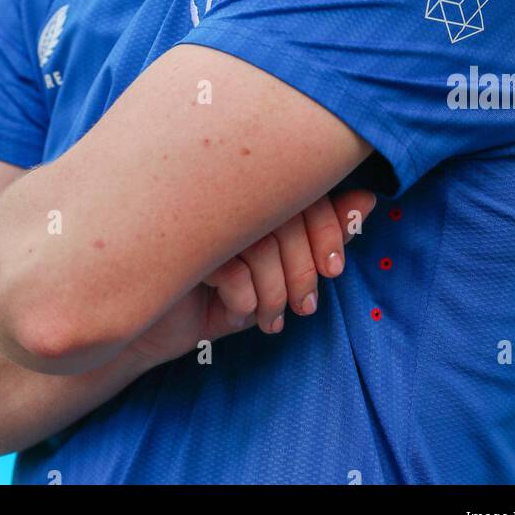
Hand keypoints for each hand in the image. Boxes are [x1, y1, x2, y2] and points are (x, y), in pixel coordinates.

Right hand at [126, 186, 376, 369]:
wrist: (145, 329)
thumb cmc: (212, 293)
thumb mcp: (274, 271)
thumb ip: (318, 236)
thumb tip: (368, 199)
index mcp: (246, 185)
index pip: (304, 188)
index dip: (330, 228)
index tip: (333, 271)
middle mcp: (221, 191)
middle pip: (287, 215)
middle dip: (304, 271)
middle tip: (303, 308)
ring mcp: (195, 214)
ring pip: (263, 244)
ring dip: (274, 293)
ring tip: (267, 318)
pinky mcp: (173, 247)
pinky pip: (233, 269)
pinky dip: (246, 300)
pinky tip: (235, 312)